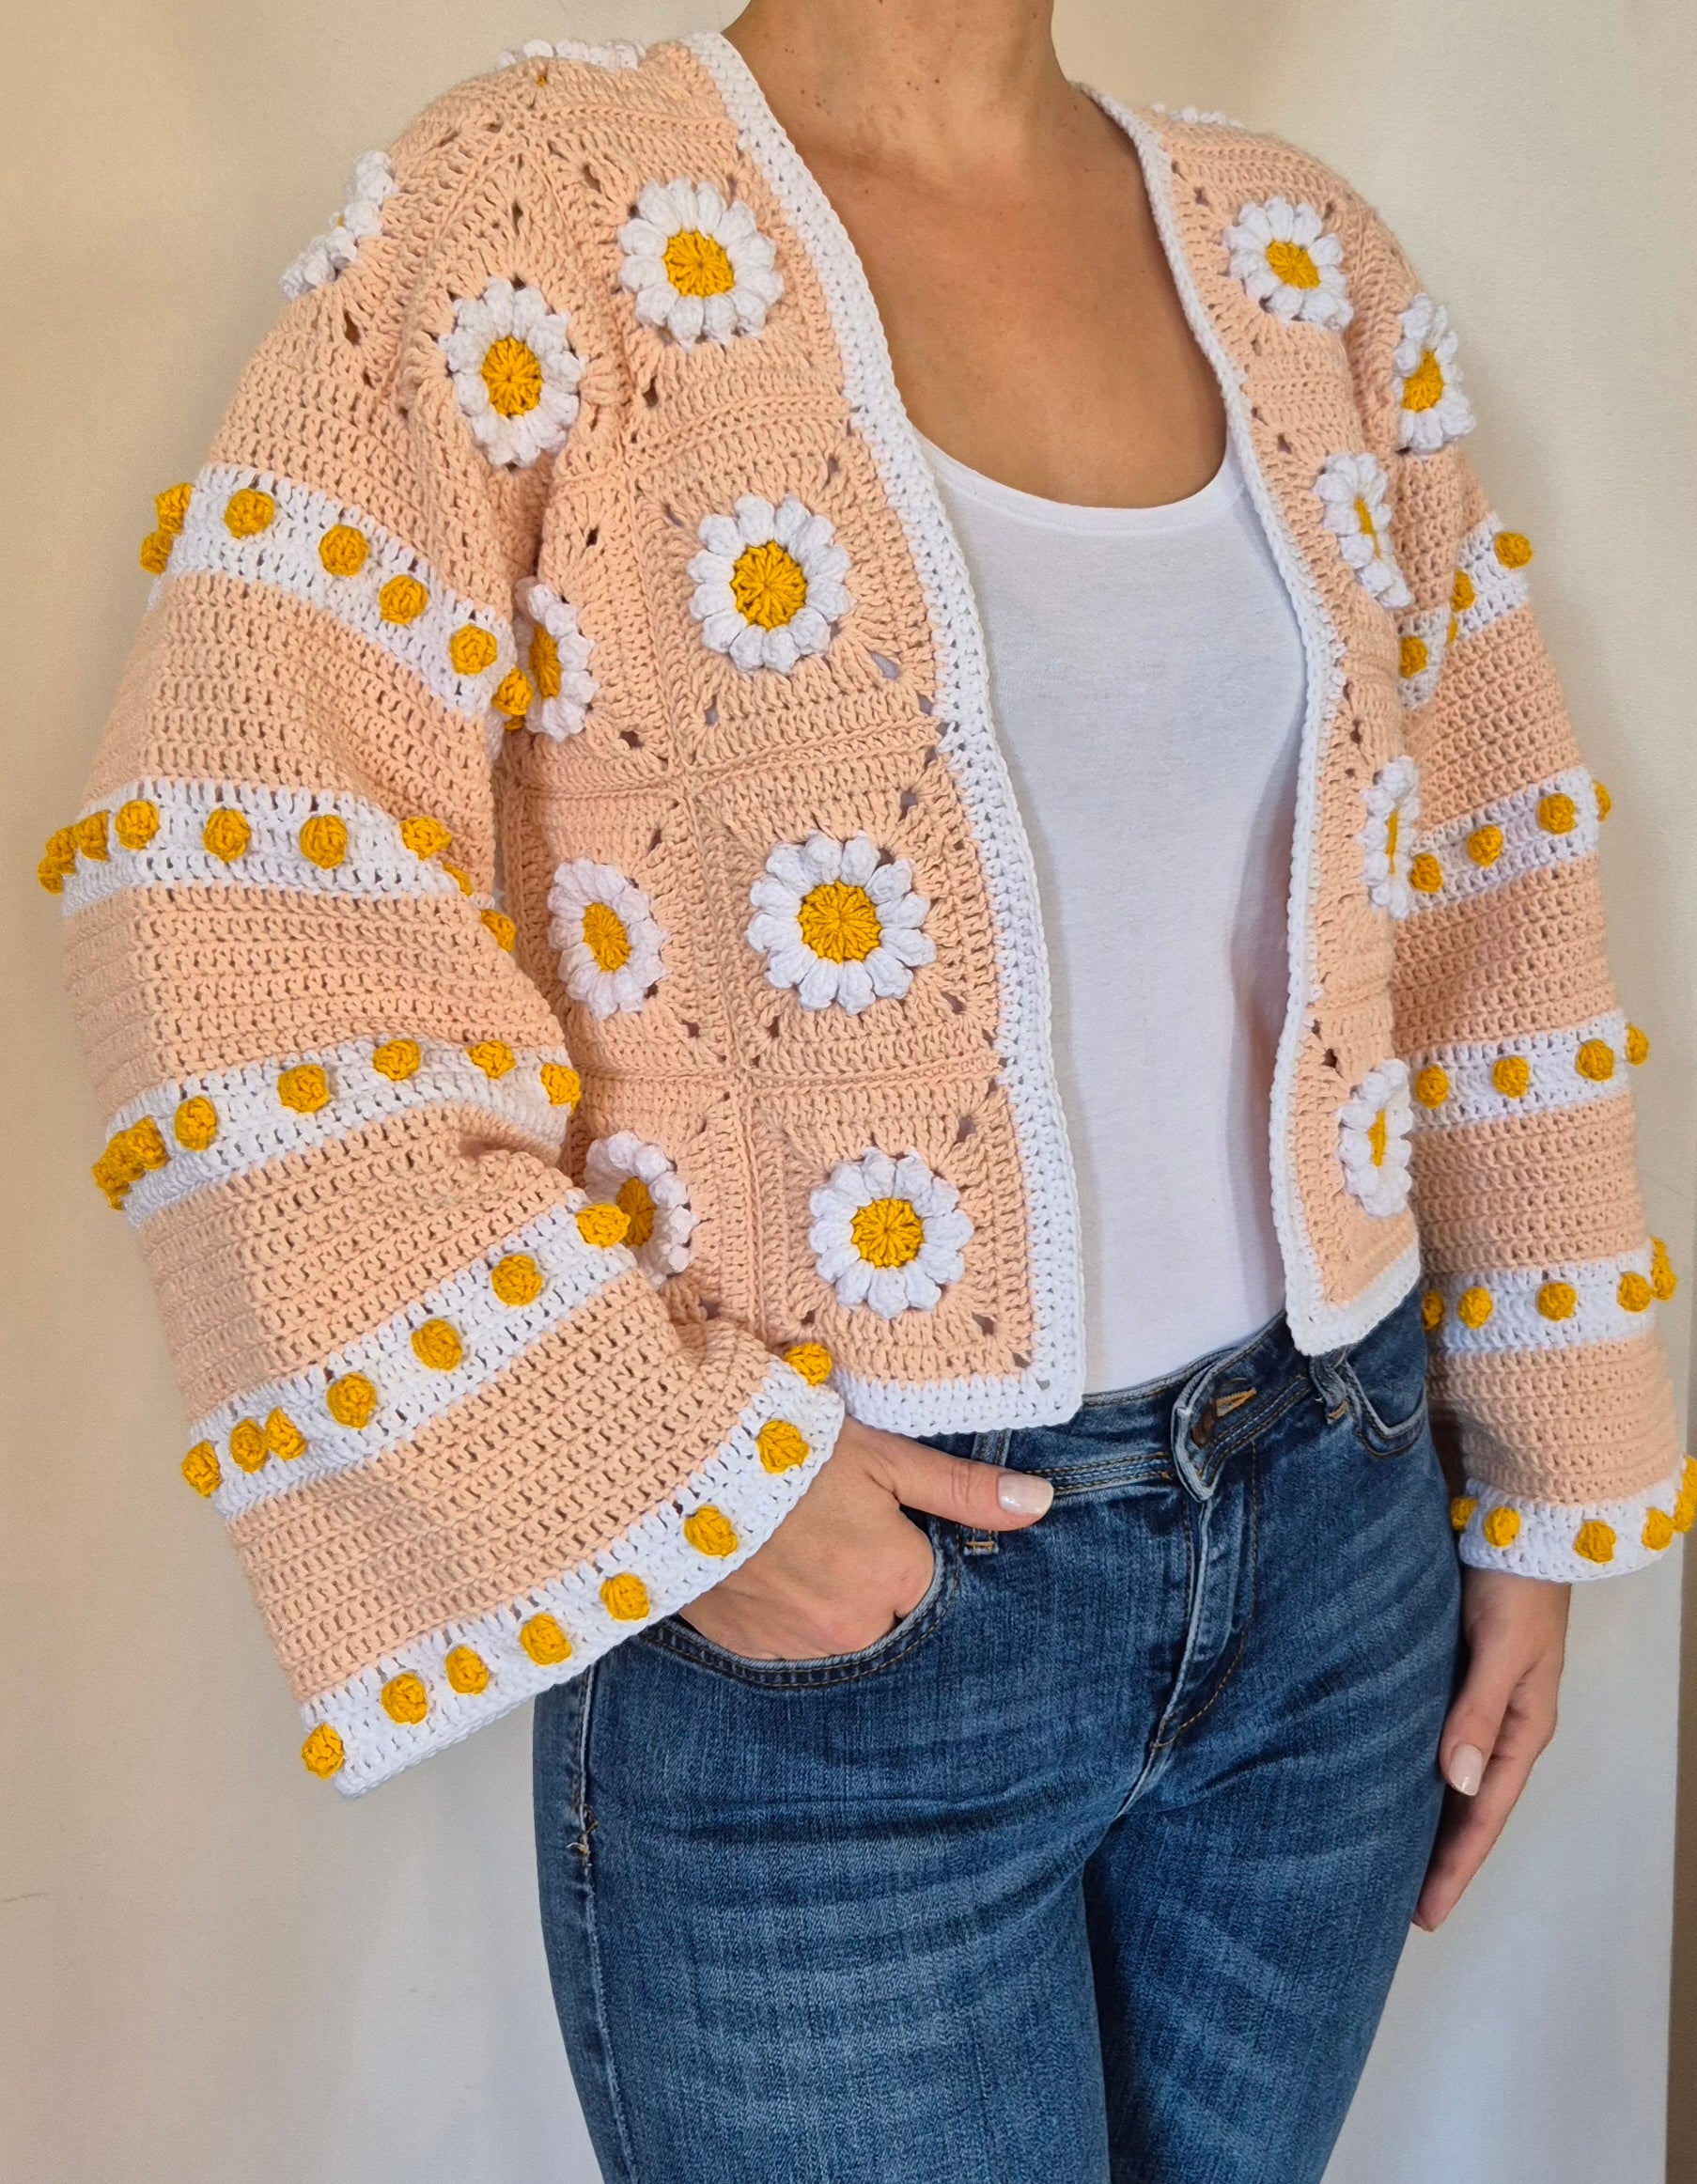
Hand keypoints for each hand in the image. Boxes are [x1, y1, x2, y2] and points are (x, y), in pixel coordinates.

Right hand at [678, 1415, 1053, 1660]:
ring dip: (827, 1601)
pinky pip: (785, 1644)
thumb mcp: (883, 1456)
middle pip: (886, 1614)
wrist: (680, 1468)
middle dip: (870, 1579)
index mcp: (895, 1577)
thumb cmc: (787, 1449)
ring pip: (836, 1634)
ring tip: (794, 1545)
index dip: (905, 1545)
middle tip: (831, 1526)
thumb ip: (962, 1488)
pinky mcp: (748, 1649)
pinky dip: (782, 1614)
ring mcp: (797, 1645)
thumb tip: (1039, 1503)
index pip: (928, 1582)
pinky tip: (764, 1568)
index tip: (875, 1515)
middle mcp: (853, 1627)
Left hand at [1414, 1566, 1570, 1929]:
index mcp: (1522, 1729)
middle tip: (1399, 1910)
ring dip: (1426, 1820)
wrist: (1520, 1524)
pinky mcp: (1454, 1676)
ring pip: (1451, 1779)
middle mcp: (1501, 1725)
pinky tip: (1385, 1784)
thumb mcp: (1500, 1650)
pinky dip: (1415, 1771)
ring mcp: (1479, 1703)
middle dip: (1440, 1859)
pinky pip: (1436, 1740)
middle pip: (1468, 1808)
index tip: (1425, 1916)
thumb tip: (1457, 1781)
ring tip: (1386, 1861)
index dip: (1455, 1866)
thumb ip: (1476, 1711)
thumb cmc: (1513, 1585)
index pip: (1484, 1815)